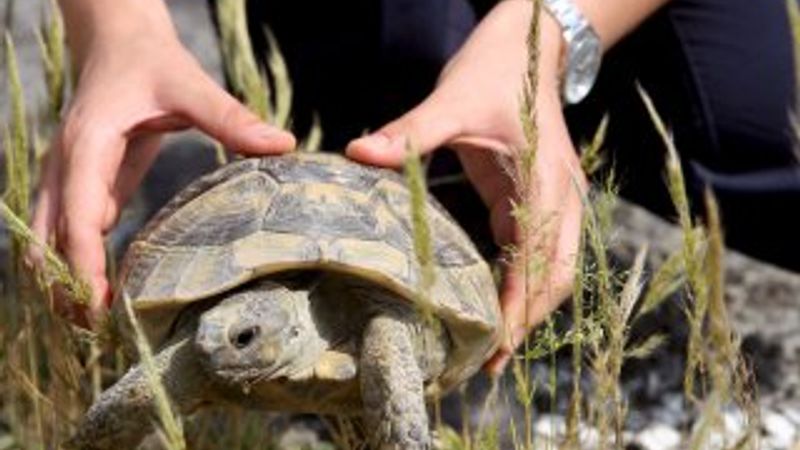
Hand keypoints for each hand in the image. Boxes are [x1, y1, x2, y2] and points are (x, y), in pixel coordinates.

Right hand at [31, 0, 295, 326]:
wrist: (118, 43)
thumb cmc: (151, 63)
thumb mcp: (189, 86)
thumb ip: (230, 117)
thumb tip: (283, 144)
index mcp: (87, 146)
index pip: (75, 213)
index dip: (81, 262)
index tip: (96, 305)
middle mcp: (65, 166)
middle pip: (46, 238)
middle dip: (62, 284)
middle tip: (96, 330)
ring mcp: (67, 177)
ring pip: (47, 238)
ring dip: (64, 279)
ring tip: (96, 324)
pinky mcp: (83, 183)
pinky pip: (68, 230)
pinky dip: (77, 262)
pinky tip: (104, 291)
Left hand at [347, 0, 584, 374]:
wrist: (530, 47)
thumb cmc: (496, 72)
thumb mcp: (454, 100)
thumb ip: (411, 131)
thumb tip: (359, 155)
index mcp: (545, 183)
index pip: (538, 261)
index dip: (519, 308)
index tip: (494, 347)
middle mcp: (559, 198)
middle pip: (555, 277)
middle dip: (526, 321)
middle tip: (488, 364)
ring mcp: (554, 200)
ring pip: (549, 269)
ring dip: (524, 308)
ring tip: (489, 349)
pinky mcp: (539, 197)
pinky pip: (533, 250)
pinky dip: (517, 282)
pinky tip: (489, 303)